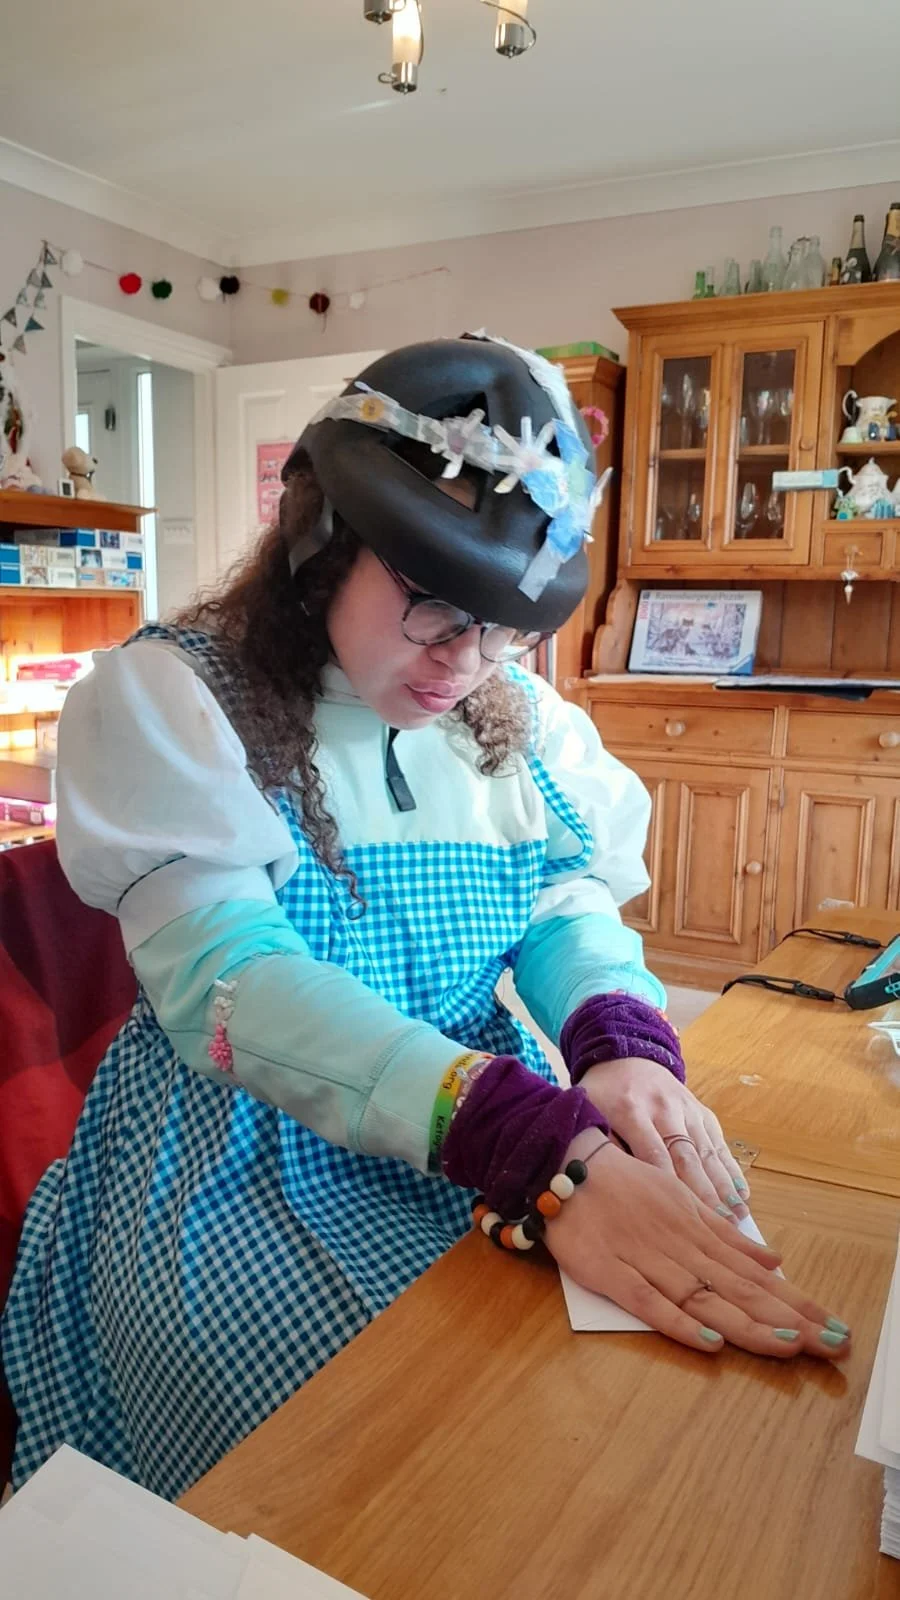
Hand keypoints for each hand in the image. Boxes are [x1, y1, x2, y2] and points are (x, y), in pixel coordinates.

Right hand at [544, 1130, 851, 1360]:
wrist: (562, 1162)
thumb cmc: (623, 1184)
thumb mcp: (682, 1200)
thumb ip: (725, 1235)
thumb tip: (775, 1261)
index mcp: (699, 1228)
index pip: (756, 1275)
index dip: (796, 1302)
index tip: (833, 1328)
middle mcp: (681, 1245)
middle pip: (741, 1289)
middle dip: (789, 1320)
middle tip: (832, 1346)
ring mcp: (647, 1259)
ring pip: (705, 1298)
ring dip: (748, 1323)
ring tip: (790, 1346)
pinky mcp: (611, 1273)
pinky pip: (649, 1302)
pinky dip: (680, 1321)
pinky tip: (710, 1340)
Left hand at [580, 1057, 749, 1221]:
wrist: (625, 1056)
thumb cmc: (603, 1095)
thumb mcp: (590, 1113)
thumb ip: (602, 1147)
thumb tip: (615, 1187)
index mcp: (631, 1110)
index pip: (653, 1151)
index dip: (668, 1183)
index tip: (682, 1215)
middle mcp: (663, 1108)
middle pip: (686, 1155)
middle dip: (704, 1192)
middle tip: (719, 1225)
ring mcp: (686, 1108)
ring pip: (707, 1151)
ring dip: (724, 1185)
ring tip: (738, 1216)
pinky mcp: (701, 1111)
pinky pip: (718, 1142)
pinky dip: (731, 1169)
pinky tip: (742, 1193)